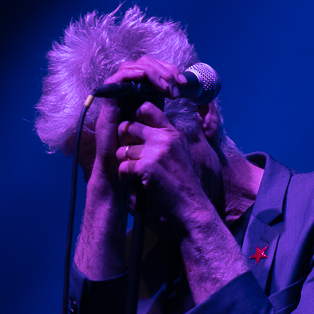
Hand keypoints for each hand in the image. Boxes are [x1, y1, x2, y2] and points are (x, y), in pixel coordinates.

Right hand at [90, 55, 187, 182]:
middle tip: (176, 84)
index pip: (155, 69)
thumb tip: (188, 95)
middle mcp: (130, 90)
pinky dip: (133, 74)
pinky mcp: (109, 99)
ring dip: (152, 72)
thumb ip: (168, 110)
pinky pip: (118, 77)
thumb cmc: (139, 150)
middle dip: (163, 70)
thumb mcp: (159, 126)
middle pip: (144, 63)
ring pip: (132, 66)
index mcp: (143, 94)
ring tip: (165, 87)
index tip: (184, 85)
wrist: (120, 166)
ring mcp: (118, 94)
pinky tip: (146, 79)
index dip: (170, 71)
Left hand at [115, 102, 213, 235]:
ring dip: (125, 165)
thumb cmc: (182, 183)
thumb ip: (163, 139)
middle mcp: (164, 138)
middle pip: (128, 127)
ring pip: (122, 150)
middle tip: (133, 160)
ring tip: (138, 176)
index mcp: (172, 132)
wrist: (191, 206)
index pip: (146, 108)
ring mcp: (155, 151)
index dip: (134, 118)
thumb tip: (137, 127)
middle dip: (125, 144)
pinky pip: (123, 167)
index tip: (134, 133)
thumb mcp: (178, 153)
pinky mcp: (146, 167)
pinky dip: (127, 179)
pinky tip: (139, 185)